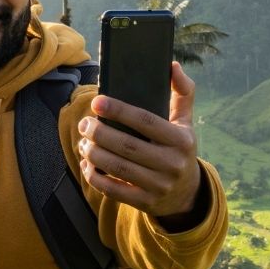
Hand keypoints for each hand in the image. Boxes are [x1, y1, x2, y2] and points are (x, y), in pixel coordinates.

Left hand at [78, 62, 204, 221]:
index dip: (119, 110)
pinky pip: (114, 191)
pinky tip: (87, 165)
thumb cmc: (180, 149)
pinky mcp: (146, 203)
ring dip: (93, 154)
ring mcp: (159, 186)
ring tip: (83, 142)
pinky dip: (95, 177)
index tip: (97, 102)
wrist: (186, 195)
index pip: (146, 121)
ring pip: (117, 168)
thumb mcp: (186, 122)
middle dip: (99, 133)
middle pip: (127, 146)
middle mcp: (172, 164)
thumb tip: (172, 65)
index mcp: (182, 140)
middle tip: (84, 124)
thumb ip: (182, 92)